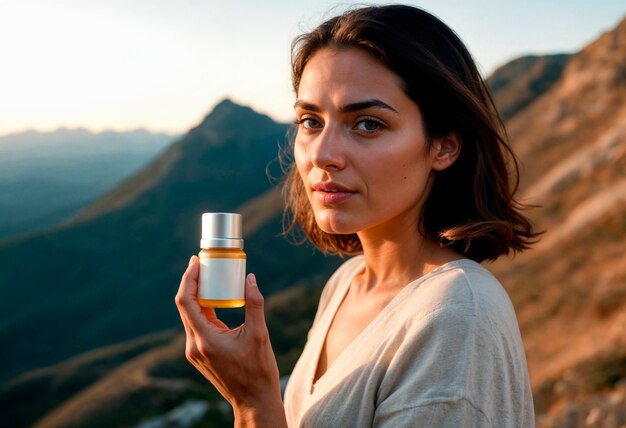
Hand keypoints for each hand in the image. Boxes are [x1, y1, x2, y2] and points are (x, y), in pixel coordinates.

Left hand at [175, 255, 286, 426]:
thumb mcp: (259, 334)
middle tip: (203, 263)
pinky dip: (204, 308)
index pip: (186, 301)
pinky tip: (215, 298)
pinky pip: (197, 325)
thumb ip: (254, 304)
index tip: (196, 261)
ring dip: (198, 295)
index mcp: (205, 339)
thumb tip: (250, 278)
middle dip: (192, 282)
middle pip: (185, 306)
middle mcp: (194, 345)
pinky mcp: (201, 354)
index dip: (188, 278)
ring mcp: (195, 351)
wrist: (254, 401)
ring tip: (210, 276)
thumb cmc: (258, 371)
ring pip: (190, 315)